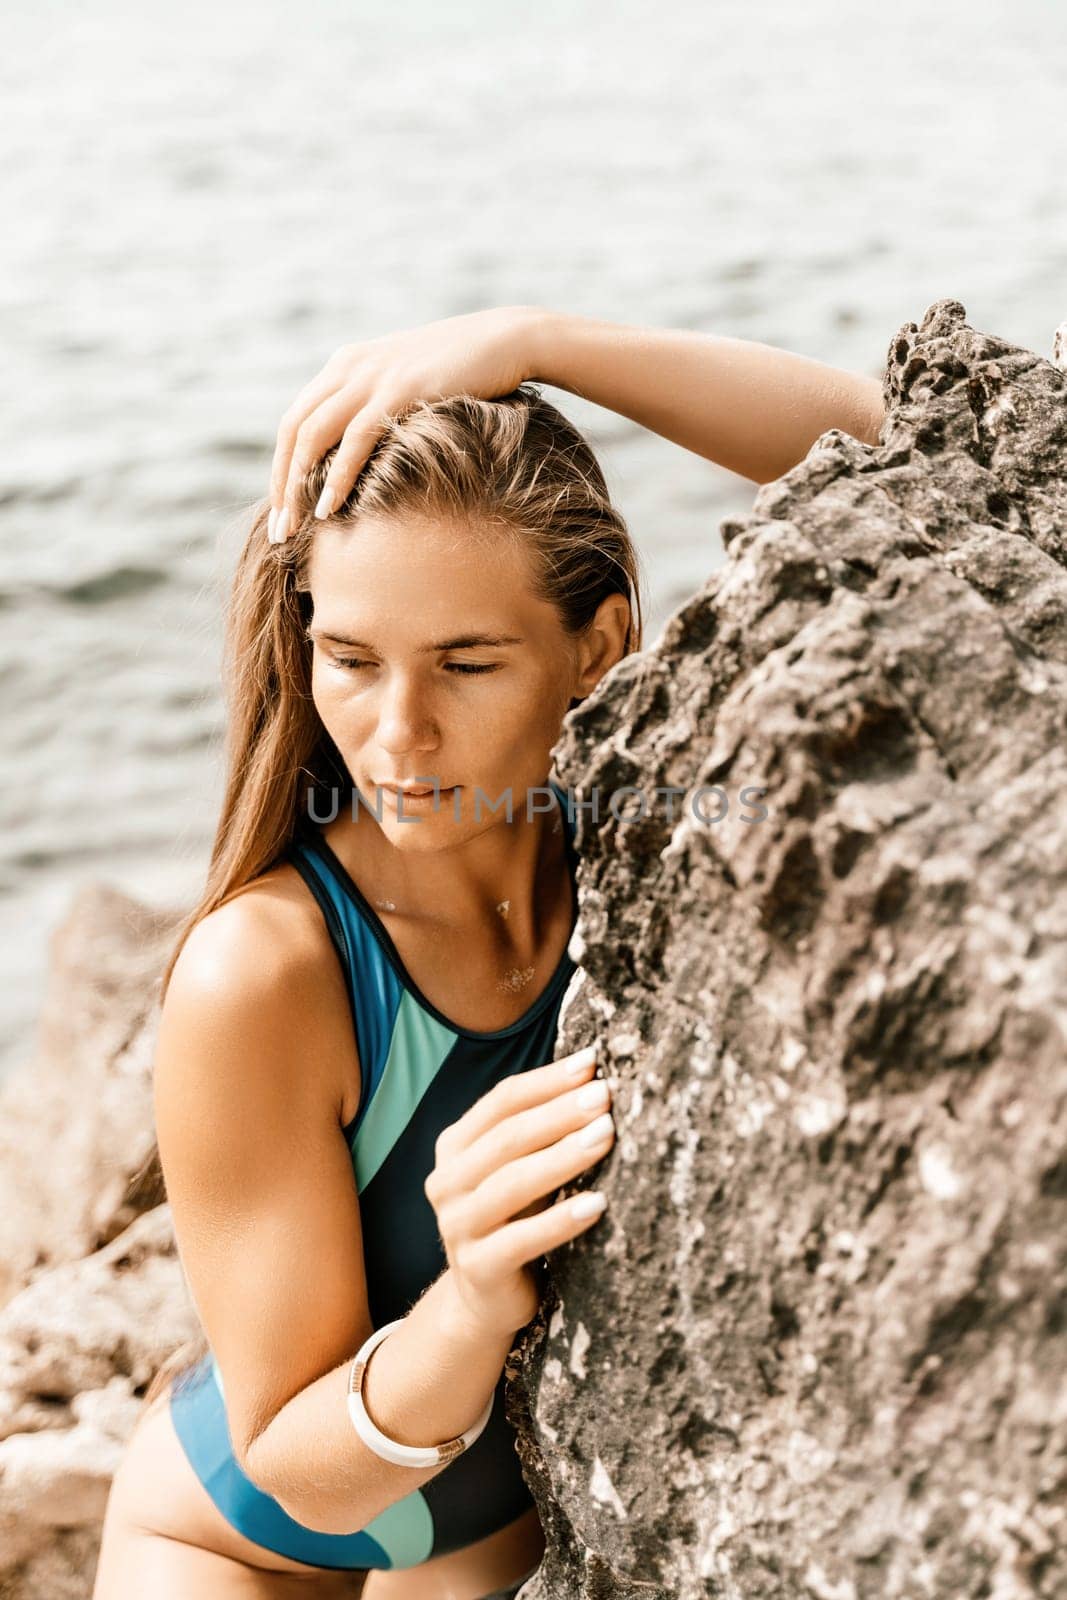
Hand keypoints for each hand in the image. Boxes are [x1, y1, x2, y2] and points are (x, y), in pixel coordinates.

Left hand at [268, 304, 544, 538]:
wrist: (505, 340)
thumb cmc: (464, 372)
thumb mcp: (407, 385)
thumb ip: (380, 408)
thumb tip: (366, 454)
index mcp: (345, 365)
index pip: (296, 421)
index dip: (282, 468)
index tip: (282, 510)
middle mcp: (348, 367)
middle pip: (294, 431)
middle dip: (282, 484)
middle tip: (278, 531)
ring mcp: (371, 376)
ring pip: (313, 436)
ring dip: (298, 486)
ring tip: (294, 529)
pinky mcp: (398, 390)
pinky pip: (354, 439)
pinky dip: (336, 476)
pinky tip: (328, 508)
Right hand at [423, 1043, 614, 1339]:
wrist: (484, 1299)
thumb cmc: (514, 1218)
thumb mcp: (518, 1169)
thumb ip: (540, 1130)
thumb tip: (594, 1080)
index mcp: (455, 1147)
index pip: (502, 1101)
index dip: (547, 1080)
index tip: (591, 1063)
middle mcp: (447, 1181)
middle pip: (508, 1137)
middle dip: (561, 1112)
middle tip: (605, 1096)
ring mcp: (457, 1226)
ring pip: (512, 1183)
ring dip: (564, 1156)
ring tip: (607, 1135)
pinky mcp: (477, 1268)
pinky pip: (522, 1239)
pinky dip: (561, 1220)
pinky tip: (598, 1204)